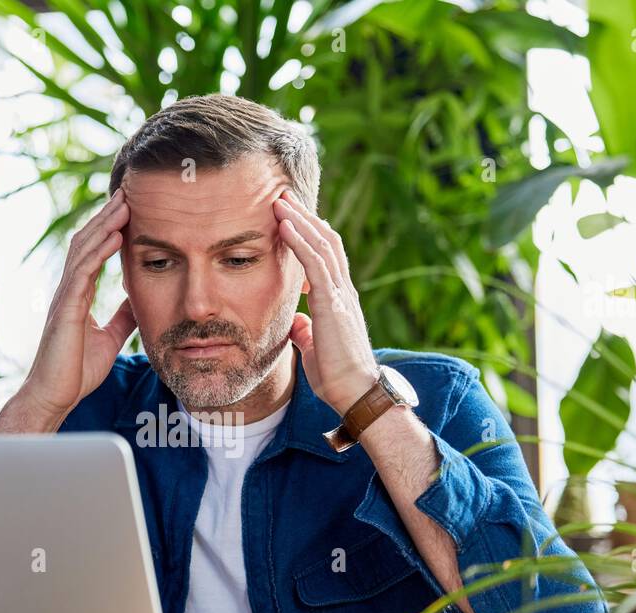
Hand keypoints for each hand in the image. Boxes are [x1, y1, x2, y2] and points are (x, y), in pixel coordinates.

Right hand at [12, 187, 137, 428]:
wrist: (57, 395)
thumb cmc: (76, 370)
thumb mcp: (109, 338)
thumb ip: (121, 317)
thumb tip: (138, 301)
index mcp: (78, 294)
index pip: (93, 252)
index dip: (109, 228)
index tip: (129, 208)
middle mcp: (69, 289)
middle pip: (87, 242)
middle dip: (107, 216)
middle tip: (128, 191)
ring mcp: (65, 297)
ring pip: (84, 250)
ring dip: (105, 224)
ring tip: (124, 203)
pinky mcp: (65, 309)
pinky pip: (82, 272)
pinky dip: (99, 252)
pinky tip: (114, 235)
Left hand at [274, 188, 378, 415]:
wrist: (355, 393)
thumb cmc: (337, 376)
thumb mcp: (314, 348)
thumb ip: (305, 330)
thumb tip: (293, 321)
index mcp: (339, 299)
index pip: (326, 256)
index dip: (310, 235)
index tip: (291, 218)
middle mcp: (343, 290)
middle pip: (326, 241)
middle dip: (305, 217)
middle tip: (283, 197)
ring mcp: (340, 294)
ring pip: (322, 245)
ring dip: (300, 220)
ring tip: (280, 201)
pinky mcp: (333, 303)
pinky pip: (315, 263)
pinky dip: (299, 241)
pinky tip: (285, 225)